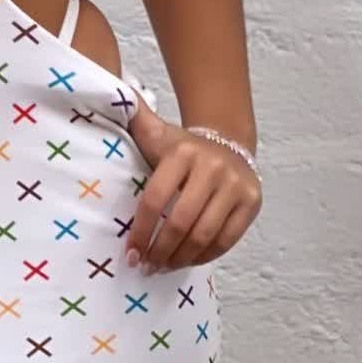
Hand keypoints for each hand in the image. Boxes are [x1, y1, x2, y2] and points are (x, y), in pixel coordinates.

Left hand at [124, 94, 261, 271]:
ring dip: (180, 258)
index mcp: (184, 152)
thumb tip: (109, 95)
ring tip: (162, 266)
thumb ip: (134, 117)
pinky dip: (204, 256)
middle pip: (181, 221)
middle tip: (146, 265)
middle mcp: (213, 167)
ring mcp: (236, 186)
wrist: (228, 142)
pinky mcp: (252, 203)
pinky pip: (227, 240)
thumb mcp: (157, 132)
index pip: (156, 199)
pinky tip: (186, 261)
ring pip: (205, 235)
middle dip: (160, 249)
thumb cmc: (182, 147)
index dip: (141, 230)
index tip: (130, 253)